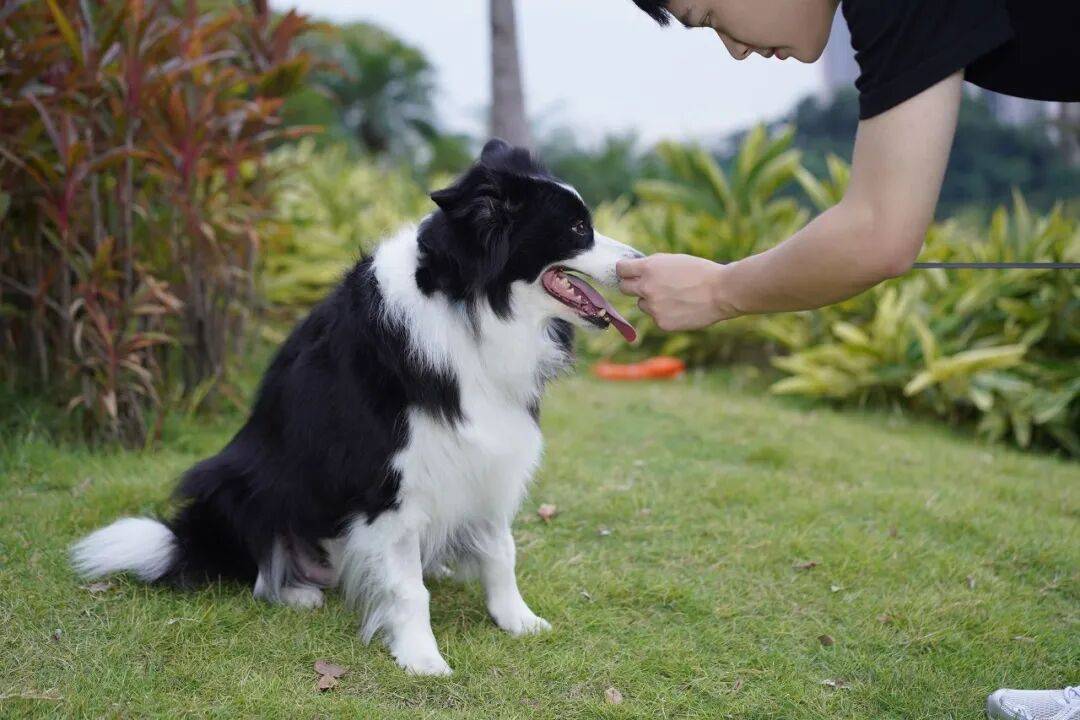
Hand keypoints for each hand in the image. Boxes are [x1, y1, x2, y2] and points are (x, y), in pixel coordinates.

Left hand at [616, 254, 738, 330]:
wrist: (721, 292)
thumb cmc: (700, 272)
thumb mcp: (673, 260)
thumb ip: (652, 267)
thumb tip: (636, 271)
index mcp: (649, 268)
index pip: (621, 269)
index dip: (625, 270)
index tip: (628, 272)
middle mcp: (646, 288)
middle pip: (624, 289)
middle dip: (632, 286)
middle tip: (645, 285)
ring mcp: (653, 307)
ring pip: (642, 304)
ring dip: (651, 301)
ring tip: (674, 297)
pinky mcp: (661, 323)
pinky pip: (656, 317)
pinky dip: (664, 313)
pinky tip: (681, 308)